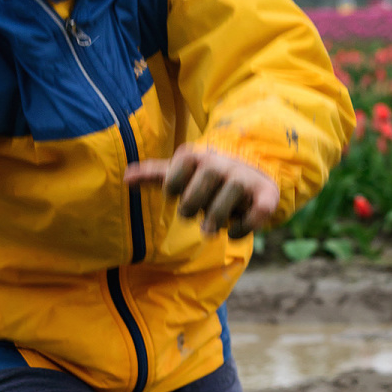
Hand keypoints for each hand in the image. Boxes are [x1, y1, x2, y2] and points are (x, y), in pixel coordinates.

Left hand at [125, 145, 279, 238]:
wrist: (254, 177)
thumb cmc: (208, 180)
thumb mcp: (181, 174)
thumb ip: (155, 175)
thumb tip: (125, 178)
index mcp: (201, 158)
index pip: (185, 159)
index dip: (175, 181)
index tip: (173, 194)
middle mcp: (225, 165)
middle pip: (210, 173)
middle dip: (195, 200)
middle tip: (191, 216)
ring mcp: (247, 180)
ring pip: (233, 190)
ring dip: (217, 216)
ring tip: (209, 230)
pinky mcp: (267, 197)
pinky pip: (260, 209)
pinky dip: (245, 226)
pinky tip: (234, 233)